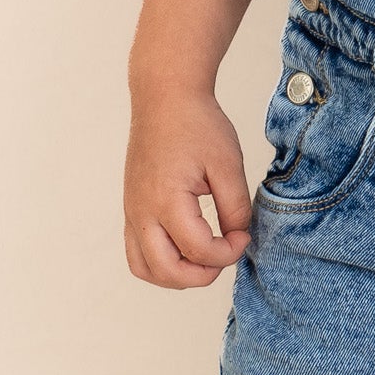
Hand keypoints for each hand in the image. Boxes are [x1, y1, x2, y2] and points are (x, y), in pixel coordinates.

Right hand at [124, 86, 251, 288]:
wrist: (165, 98)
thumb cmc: (196, 125)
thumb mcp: (228, 164)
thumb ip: (236, 207)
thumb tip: (237, 236)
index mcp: (167, 200)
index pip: (199, 250)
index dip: (229, 252)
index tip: (243, 235)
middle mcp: (142, 212)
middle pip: (166, 271)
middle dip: (202, 275)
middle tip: (224, 255)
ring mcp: (132, 212)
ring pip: (145, 269)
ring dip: (177, 275)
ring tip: (204, 258)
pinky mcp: (131, 208)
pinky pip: (137, 252)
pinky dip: (160, 262)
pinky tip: (186, 248)